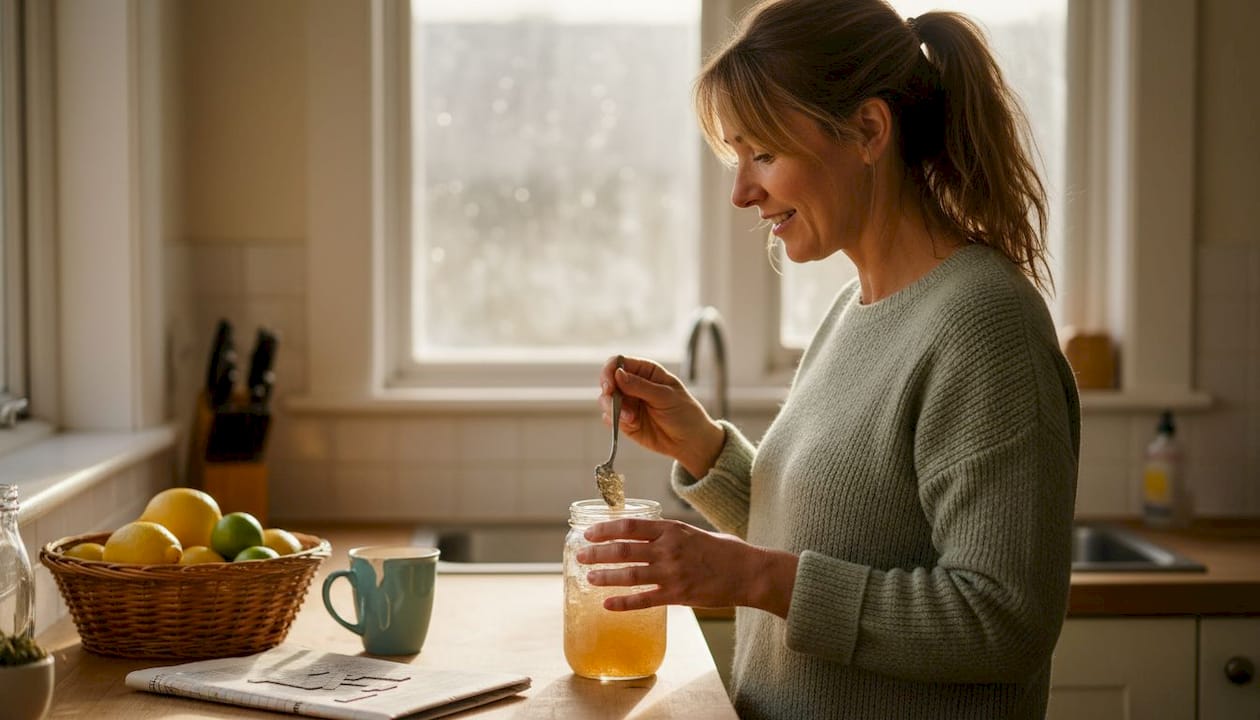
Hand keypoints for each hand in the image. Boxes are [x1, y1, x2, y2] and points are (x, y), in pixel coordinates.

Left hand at [577, 519, 798, 617]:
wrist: (749, 572)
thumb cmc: (725, 551)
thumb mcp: (695, 532)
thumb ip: (671, 534)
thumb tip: (649, 535)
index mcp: (672, 529)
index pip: (630, 526)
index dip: (605, 529)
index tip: (588, 532)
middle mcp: (668, 549)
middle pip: (623, 549)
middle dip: (597, 552)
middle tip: (580, 555)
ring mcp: (672, 572)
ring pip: (629, 574)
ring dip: (605, 576)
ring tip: (589, 577)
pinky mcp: (678, 595)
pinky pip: (644, 599)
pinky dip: (623, 602)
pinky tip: (608, 604)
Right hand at [598, 355, 724, 477]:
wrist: (690, 441)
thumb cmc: (684, 413)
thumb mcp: (666, 397)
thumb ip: (641, 386)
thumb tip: (617, 374)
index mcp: (646, 371)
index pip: (619, 362)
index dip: (610, 371)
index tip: (609, 385)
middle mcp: (634, 384)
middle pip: (608, 381)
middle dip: (608, 393)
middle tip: (614, 403)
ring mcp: (628, 403)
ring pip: (606, 400)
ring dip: (613, 409)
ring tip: (631, 419)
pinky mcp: (625, 421)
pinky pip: (609, 417)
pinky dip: (614, 421)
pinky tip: (630, 424)